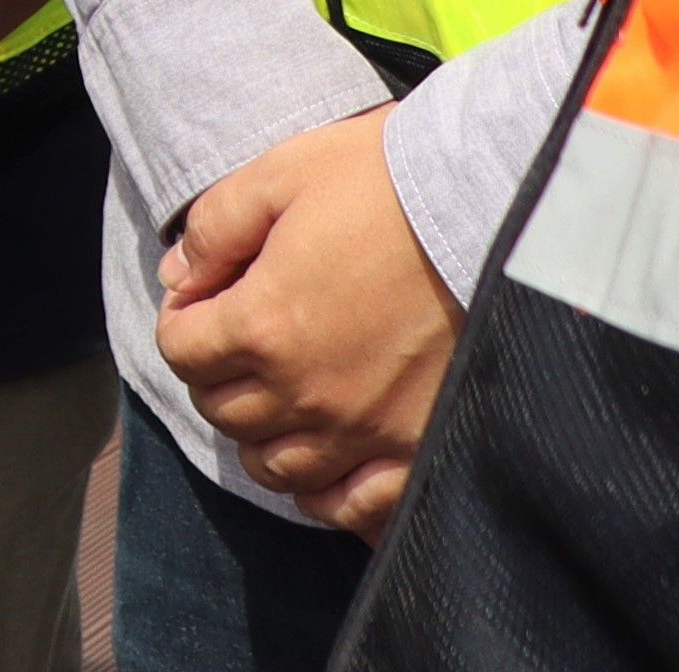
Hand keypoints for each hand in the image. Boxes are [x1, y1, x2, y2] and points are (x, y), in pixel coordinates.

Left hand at [159, 110, 459, 535]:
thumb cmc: (391, 183)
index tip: (204, 300)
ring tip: (283, 398)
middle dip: (218, 375)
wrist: (501, 208)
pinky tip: (332, 463)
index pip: (183, 351)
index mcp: (265, 324)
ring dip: (265, 436)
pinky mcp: (420, 448)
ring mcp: (365, 431)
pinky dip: (330, 494)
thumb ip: (216, 227)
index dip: (183, 321)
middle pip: (225, 412)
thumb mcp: (284, 173)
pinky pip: (355, 506)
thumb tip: (177, 273)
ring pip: (279, 468)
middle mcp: (307, 393)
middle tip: (242, 341)